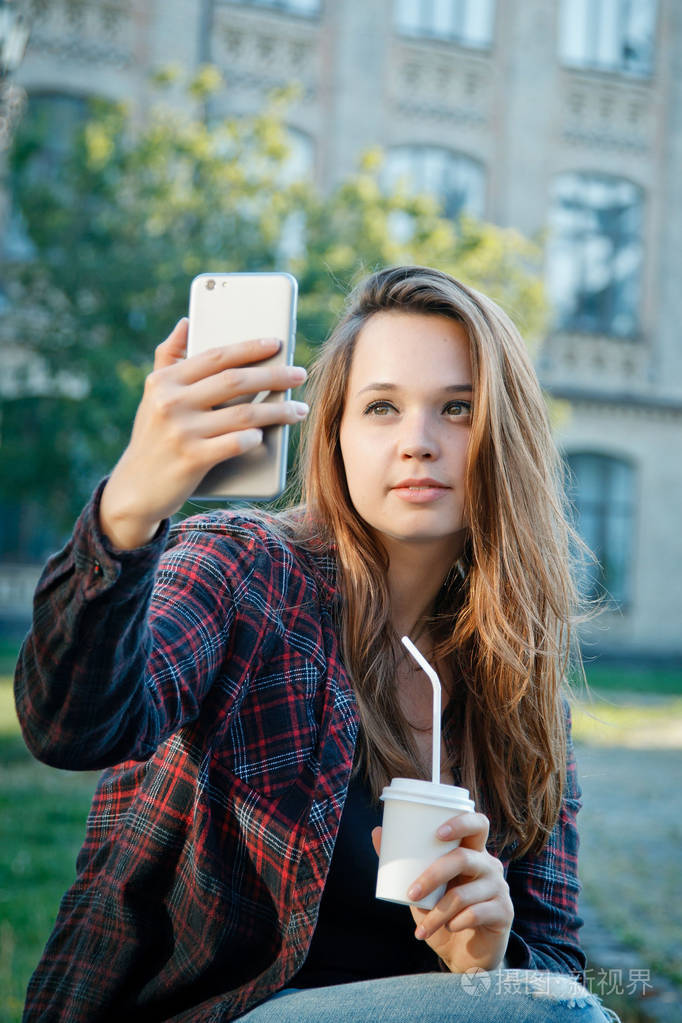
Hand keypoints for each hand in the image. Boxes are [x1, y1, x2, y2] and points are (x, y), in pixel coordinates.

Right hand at [99, 318, 307, 548]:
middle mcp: (171, 402)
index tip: (278, 343)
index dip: (250, 348)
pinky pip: (234, 444)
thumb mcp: (153, 396)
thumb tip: (186, 322)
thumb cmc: (153, 439)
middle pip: (235, 381)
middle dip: (274, 375)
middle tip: (299, 374)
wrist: (134, 489)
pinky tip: (267, 435)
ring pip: (243, 414)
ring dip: (278, 411)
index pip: (216, 356)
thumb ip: (168, 358)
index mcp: (165, 381)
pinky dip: (254, 438)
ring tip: (299, 409)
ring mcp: (181, 432)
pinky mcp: (191, 460)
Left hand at [371, 812, 512, 973]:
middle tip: (411, 893)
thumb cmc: (443, 913)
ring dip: (437, 913)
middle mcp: (489, 865)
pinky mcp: (504, 912)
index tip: (437, 832)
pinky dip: (455, 923)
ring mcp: (499, 888)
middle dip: (433, 875)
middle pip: (464, 858)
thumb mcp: (423, 889)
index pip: (477, 824)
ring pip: (464, 894)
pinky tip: (447, 929)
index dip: (461, 822)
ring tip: (422, 928)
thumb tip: (377, 832)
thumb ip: (405, 863)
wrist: (465, 955)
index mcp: (472, 852)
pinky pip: (475, 914)